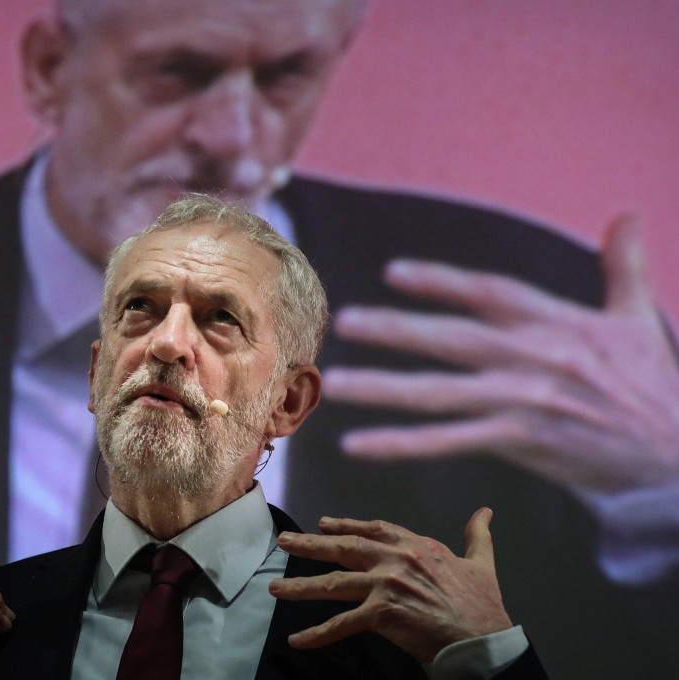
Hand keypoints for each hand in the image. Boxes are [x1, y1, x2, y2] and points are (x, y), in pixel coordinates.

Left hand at [269, 508, 510, 660]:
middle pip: (344, 548)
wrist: (483, 638)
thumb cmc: (482, 606)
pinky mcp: (381, 613)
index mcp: (415, 546)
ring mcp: (385, 585)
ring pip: (333, 583)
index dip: (346, 526)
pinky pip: (341, 624)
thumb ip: (476, 536)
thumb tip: (484, 512)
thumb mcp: (480, 564)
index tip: (324, 523)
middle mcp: (395, 559)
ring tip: (275, 589)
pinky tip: (297, 639)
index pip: (372, 530)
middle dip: (310, 544)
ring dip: (300, 587)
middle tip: (284, 541)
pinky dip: (317, 633)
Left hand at [322, 215, 678, 495]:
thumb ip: (622, 265)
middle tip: (344, 321)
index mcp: (556, 323)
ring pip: (441, 392)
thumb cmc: (653, 386)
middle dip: (397, 329)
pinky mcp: (522, 441)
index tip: (394, 272)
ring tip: (336, 383)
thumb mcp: (637, 319)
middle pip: (454, 338)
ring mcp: (525, 401)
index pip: (490, 291)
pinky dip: (401, 444)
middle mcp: (534, 357)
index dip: (442, 281)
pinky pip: (449, 442)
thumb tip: (629, 213)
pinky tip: (357, 444)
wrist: (676, 460)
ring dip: (384, 388)